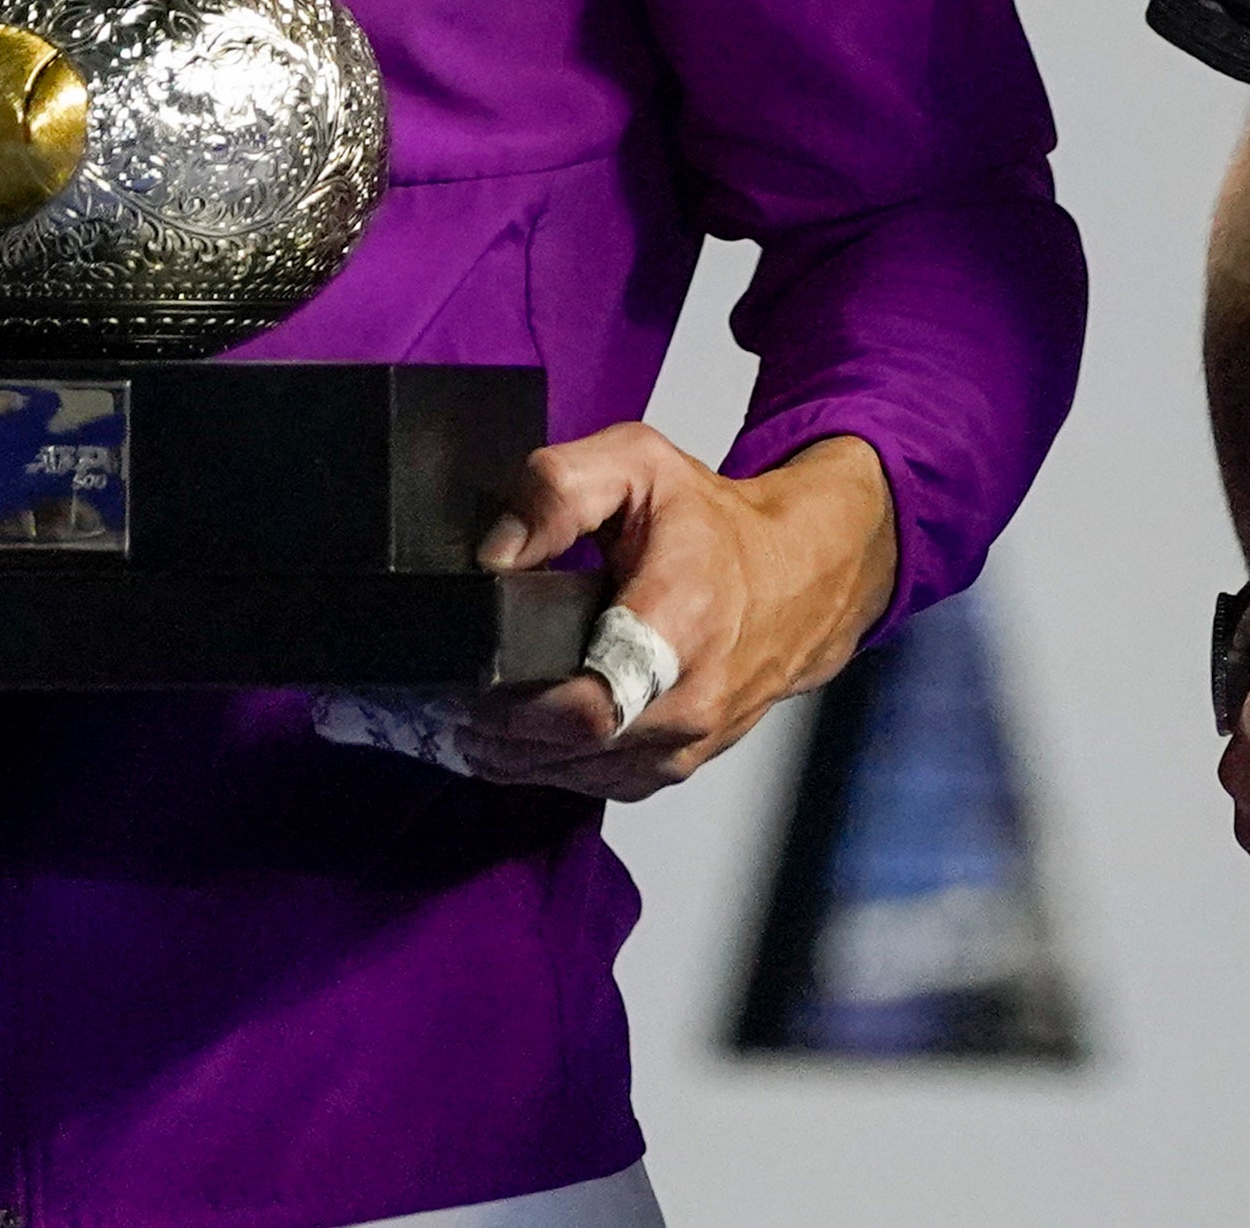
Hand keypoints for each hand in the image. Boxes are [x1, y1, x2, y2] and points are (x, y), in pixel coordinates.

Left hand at [457, 427, 893, 800]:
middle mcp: (691, 697)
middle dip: (500, 734)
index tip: (472, 685)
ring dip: (515, 759)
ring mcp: (689, 741)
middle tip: (450, 705)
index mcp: (680, 621)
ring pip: (580, 778)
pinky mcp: (680, 763)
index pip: (590, 703)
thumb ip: (558, 491)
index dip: (516, 707)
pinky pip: (600, 784)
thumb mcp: (637, 465)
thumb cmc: (715, 527)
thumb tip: (497, 552)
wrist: (799, 577)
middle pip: (571, 750)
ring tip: (470, 723)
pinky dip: (551, 768)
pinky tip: (518, 740)